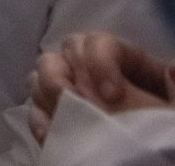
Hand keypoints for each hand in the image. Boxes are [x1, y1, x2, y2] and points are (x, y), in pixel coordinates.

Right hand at [29, 33, 173, 143]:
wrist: (156, 161)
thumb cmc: (168, 139)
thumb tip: (172, 69)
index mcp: (131, 65)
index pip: (102, 43)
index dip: (99, 61)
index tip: (112, 96)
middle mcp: (97, 74)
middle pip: (67, 50)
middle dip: (64, 70)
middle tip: (73, 98)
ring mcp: (76, 96)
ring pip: (45, 73)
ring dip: (47, 89)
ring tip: (62, 114)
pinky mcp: (61, 121)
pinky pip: (36, 109)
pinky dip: (39, 119)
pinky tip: (49, 135)